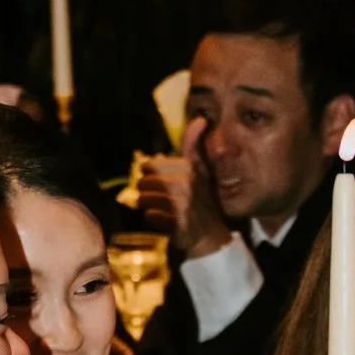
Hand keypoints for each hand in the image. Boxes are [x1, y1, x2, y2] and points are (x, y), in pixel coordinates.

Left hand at [139, 120, 233, 259]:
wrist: (211, 235)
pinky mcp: (176, 223)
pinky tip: (163, 220)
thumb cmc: (201, 199)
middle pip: (143, 182)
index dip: (150, 174)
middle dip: (146, 191)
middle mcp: (186, 184)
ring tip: (160, 208)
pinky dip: (153, 219)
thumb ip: (193, 144)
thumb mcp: (200, 169)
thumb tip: (200, 119)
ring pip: (143, 199)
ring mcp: (182, 204)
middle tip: (159, 197)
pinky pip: (149, 216)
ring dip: (147, 205)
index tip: (160, 181)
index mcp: (189, 168)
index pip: (150, 165)